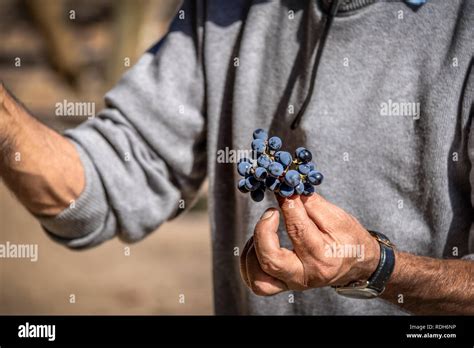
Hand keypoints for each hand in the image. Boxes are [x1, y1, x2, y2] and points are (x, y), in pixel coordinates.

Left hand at [240, 194, 380, 295]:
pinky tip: (259, 243)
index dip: (287, 205)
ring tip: (265, 229)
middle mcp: (305, 276)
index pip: (298, 230)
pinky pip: (257, 282)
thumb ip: (310, 203)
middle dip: (262, 231)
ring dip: (253, 249)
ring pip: (258, 278)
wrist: (356, 265)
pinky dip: (250, 261)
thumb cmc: (348, 239)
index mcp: (323, 258)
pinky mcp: (282, 285)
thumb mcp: (338, 218)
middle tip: (271, 212)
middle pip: (270, 260)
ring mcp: (291, 284)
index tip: (283, 189)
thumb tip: (287, 187)